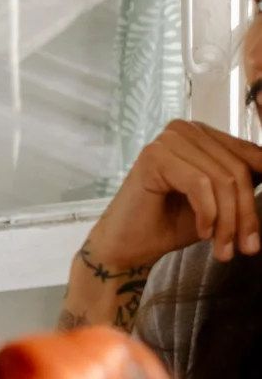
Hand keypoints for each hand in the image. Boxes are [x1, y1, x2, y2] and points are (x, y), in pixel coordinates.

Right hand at [89, 120, 261, 268]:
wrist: (130, 246)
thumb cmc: (172, 223)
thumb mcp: (221, 201)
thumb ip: (244, 184)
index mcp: (203, 135)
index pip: (250, 155)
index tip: (261, 229)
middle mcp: (185, 130)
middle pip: (238, 169)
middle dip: (246, 214)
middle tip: (247, 248)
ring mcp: (168, 140)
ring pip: (222, 179)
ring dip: (228, 221)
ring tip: (224, 248)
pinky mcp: (154, 156)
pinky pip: (200, 184)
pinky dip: (208, 214)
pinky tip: (202, 232)